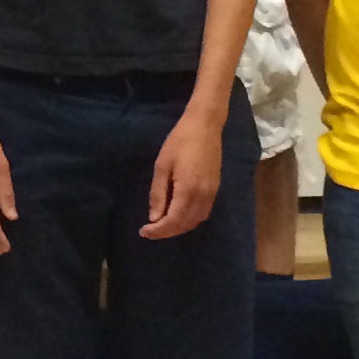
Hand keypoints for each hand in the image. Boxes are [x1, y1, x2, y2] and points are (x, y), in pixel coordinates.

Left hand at [138, 104, 224, 239]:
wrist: (205, 126)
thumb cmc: (179, 142)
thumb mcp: (162, 166)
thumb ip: (158, 194)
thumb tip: (154, 218)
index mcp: (188, 191)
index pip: (173, 221)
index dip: (158, 231)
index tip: (144, 232)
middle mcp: (203, 197)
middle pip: (185, 225)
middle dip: (167, 231)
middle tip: (150, 230)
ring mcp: (212, 193)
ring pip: (196, 221)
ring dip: (179, 227)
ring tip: (162, 224)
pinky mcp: (215, 189)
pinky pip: (203, 213)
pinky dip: (190, 219)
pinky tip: (178, 214)